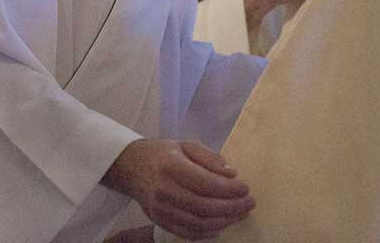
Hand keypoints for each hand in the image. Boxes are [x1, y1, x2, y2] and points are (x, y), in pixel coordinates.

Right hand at [102, 139, 253, 239]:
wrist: (129, 167)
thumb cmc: (161, 153)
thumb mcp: (185, 145)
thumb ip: (209, 158)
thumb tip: (231, 174)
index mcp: (171, 166)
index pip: (205, 183)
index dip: (229, 190)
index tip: (246, 188)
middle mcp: (164, 190)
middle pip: (205, 207)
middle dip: (232, 208)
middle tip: (249, 203)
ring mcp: (161, 209)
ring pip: (199, 224)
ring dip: (225, 221)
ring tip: (240, 214)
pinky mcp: (159, 221)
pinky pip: (188, 233)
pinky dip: (208, 232)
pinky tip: (222, 224)